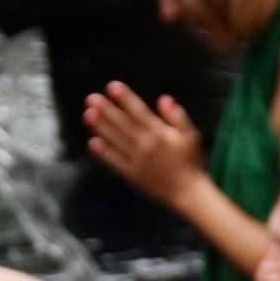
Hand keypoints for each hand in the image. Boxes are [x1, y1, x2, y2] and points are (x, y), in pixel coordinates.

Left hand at [83, 84, 203, 206]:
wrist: (188, 194)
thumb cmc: (192, 162)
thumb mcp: (191, 135)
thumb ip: (177, 116)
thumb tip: (164, 98)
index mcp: (160, 133)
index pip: (139, 112)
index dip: (125, 98)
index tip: (112, 86)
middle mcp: (146, 145)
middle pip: (123, 124)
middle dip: (106, 110)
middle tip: (91, 98)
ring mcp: (137, 161)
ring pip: (116, 141)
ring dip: (101, 127)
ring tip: (87, 114)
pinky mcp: (132, 175)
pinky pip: (116, 162)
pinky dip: (104, 153)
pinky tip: (93, 143)